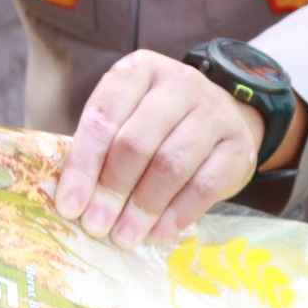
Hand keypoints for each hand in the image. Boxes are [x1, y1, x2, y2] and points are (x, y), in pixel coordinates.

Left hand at [53, 51, 260, 245]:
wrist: (225, 119)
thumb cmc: (159, 123)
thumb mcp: (127, 117)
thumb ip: (99, 148)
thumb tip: (71, 201)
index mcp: (139, 70)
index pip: (104, 116)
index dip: (83, 164)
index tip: (69, 206)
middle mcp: (179, 83)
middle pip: (137, 141)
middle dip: (112, 189)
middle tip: (96, 226)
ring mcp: (214, 112)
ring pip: (171, 164)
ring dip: (143, 207)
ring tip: (123, 237)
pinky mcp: (238, 145)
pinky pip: (204, 185)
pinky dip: (176, 214)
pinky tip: (157, 234)